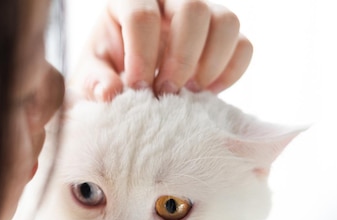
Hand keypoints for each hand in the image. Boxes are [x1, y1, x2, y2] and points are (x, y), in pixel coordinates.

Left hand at [70, 0, 252, 100]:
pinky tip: (206, 94)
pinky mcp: (224, 39)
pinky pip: (245, 47)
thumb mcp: (91, 77)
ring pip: (227, 22)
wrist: (130, 82)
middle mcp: (172, 0)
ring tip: (189, 93)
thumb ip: (94, 82)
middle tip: (166, 91)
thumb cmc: (108, 73)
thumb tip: (111, 93)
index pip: (142, 14)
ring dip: (211, 64)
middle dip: (182, 57)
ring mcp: (204, 14)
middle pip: (193, 8)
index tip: (136, 89)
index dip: (141, 55)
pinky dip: (229, 74)